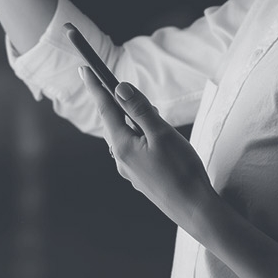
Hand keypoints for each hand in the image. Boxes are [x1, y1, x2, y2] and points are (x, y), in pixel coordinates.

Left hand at [78, 67, 217, 228]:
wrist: (194, 209)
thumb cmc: (181, 170)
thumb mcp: (162, 134)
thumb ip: (140, 110)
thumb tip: (119, 88)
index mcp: (123, 145)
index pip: (105, 109)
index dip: (95, 87)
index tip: (83, 68)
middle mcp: (120, 159)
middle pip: (115, 123)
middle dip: (121, 105)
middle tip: (132, 93)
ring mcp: (130, 170)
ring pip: (126, 137)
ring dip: (135, 123)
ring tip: (155, 118)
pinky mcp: (141, 178)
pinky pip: (135, 151)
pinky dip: (142, 138)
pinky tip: (158, 142)